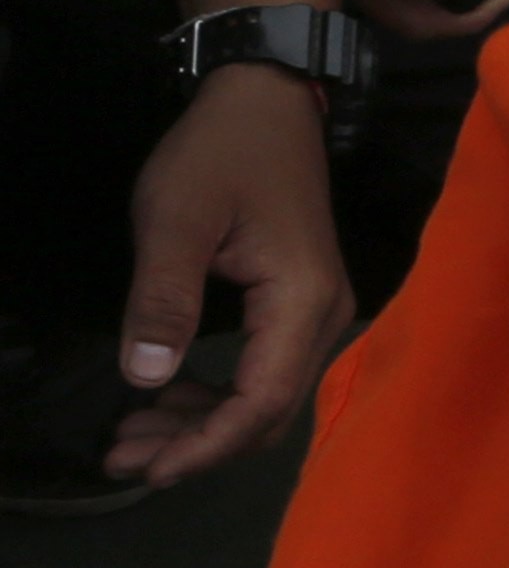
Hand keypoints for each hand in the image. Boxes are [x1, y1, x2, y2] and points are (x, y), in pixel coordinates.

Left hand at [115, 66, 348, 488]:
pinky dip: (216, 396)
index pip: (262, 402)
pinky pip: (265, 371)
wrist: (266, 97)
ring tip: (132, 435)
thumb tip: (146, 381)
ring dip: (203, 424)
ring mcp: (318, 310)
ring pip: (267, 397)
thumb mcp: (176, 220)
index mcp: (302, 301)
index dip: (206, 446)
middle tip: (122, 456)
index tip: (147, 470)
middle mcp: (326, 315)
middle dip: (198, 444)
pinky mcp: (300, 303)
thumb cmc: (221, 153)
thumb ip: (162, 301)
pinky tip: (168, 395)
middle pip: (270, 412)